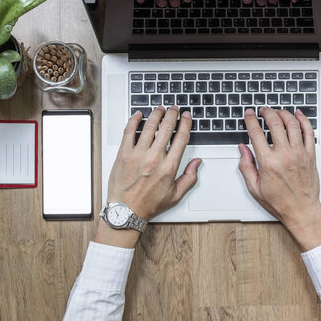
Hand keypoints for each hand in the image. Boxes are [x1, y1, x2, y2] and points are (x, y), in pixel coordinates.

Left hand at [96, 106, 200, 247]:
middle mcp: (154, 158)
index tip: (186, 116)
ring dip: (155, 114)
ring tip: (159, 109)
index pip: (180, 138)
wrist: (126, 211)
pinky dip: (133, 120)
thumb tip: (197, 162)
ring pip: (148, 127)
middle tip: (173, 109)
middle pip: (166, 128)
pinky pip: (128, 132)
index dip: (185, 124)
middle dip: (172, 114)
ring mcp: (137, 154)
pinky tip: (138, 115)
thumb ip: (189, 177)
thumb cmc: (148, 204)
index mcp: (168, 167)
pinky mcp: (123, 154)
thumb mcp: (175, 195)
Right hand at [238, 108, 320, 250]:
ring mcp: (299, 153)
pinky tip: (298, 115)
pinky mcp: (310, 155)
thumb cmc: (280, 202)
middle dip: (267, 112)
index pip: (256, 133)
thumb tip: (242, 149)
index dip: (251, 120)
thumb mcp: (254, 187)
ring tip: (277, 111)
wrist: (301, 210)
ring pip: (292, 124)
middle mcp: (284, 155)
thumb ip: (246, 166)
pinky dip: (304, 120)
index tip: (249, 114)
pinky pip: (309, 132)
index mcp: (268, 163)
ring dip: (283, 113)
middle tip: (263, 110)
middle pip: (275, 123)